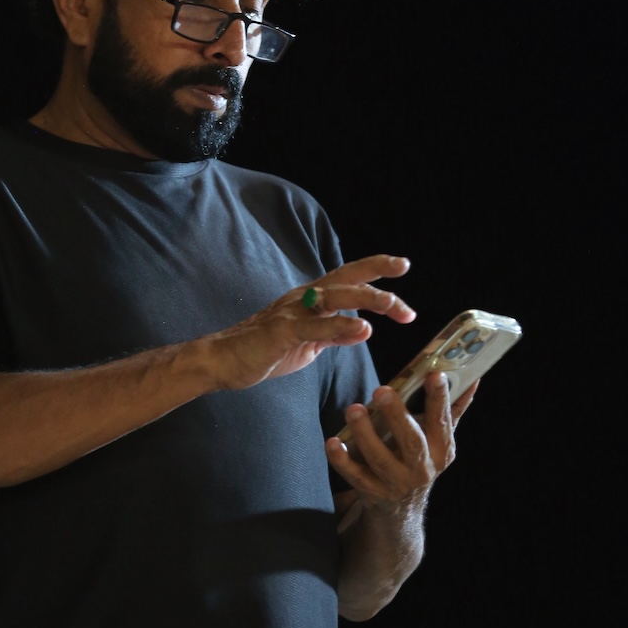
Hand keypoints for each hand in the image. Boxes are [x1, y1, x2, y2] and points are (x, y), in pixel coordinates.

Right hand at [205, 254, 416, 392]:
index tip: (403, 266)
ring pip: (335, 297)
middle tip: (404, 269)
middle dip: (377, 270)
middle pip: (346, 277)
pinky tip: (362, 330)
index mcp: (311, 299)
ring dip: (366, 298)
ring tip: (392, 303)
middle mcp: (304, 298)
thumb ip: (334, 335)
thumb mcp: (309, 344)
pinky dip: (340, 326)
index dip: (375, 269)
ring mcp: (292, 312)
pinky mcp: (281, 331)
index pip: (349, 278)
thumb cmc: (264, 351)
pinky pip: (315, 327)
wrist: (223, 360)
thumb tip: (363, 329)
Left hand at [327, 372, 479, 512]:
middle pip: (411, 441)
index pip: (442, 421)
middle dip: (397, 415)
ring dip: (366, 434)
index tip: (435, 374)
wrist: (401, 510)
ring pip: (380, 459)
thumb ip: (453, 410)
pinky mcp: (371, 492)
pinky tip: (333, 442)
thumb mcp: (439, 440)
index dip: (440, 399)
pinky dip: (342, 460)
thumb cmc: (419, 461)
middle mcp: (422, 469)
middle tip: (382, 390)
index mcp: (442, 450)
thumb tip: (473, 379)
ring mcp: (396, 483)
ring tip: (354, 409)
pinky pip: (355, 476)